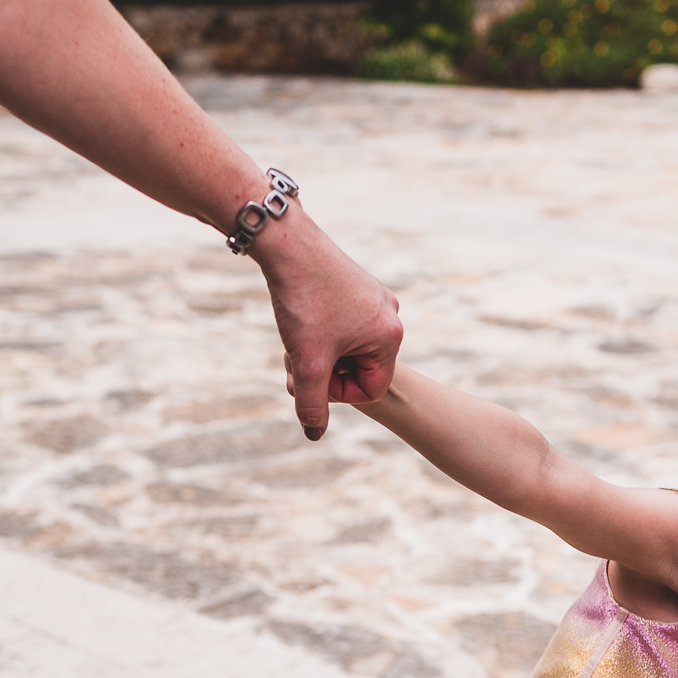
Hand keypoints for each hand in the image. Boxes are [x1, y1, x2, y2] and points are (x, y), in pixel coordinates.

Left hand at [250, 212, 403, 439]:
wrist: (287, 243)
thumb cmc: (303, 302)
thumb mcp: (307, 362)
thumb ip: (312, 404)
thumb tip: (314, 434)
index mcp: (390, 336)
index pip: (369, 389)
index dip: (335, 393)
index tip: (308, 378)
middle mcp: (390, 316)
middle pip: (359, 368)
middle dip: (325, 371)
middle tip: (295, 362)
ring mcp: (374, 299)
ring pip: (348, 347)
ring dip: (320, 352)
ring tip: (296, 337)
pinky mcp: (356, 286)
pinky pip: (343, 325)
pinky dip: (320, 332)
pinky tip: (300, 318)